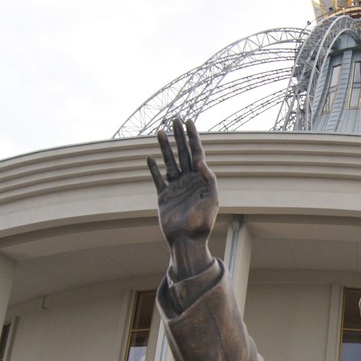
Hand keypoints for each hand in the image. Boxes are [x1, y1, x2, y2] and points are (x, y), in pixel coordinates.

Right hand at [148, 118, 217, 276]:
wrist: (187, 241)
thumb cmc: (202, 223)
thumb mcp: (211, 199)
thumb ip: (208, 179)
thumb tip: (200, 160)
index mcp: (201, 180)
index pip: (197, 153)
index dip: (193, 137)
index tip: (188, 122)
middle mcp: (188, 181)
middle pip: (183, 153)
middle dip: (179, 136)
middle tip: (174, 119)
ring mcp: (175, 188)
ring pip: (169, 162)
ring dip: (165, 147)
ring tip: (160, 132)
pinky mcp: (163, 197)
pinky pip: (157, 179)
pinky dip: (153, 169)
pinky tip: (150, 158)